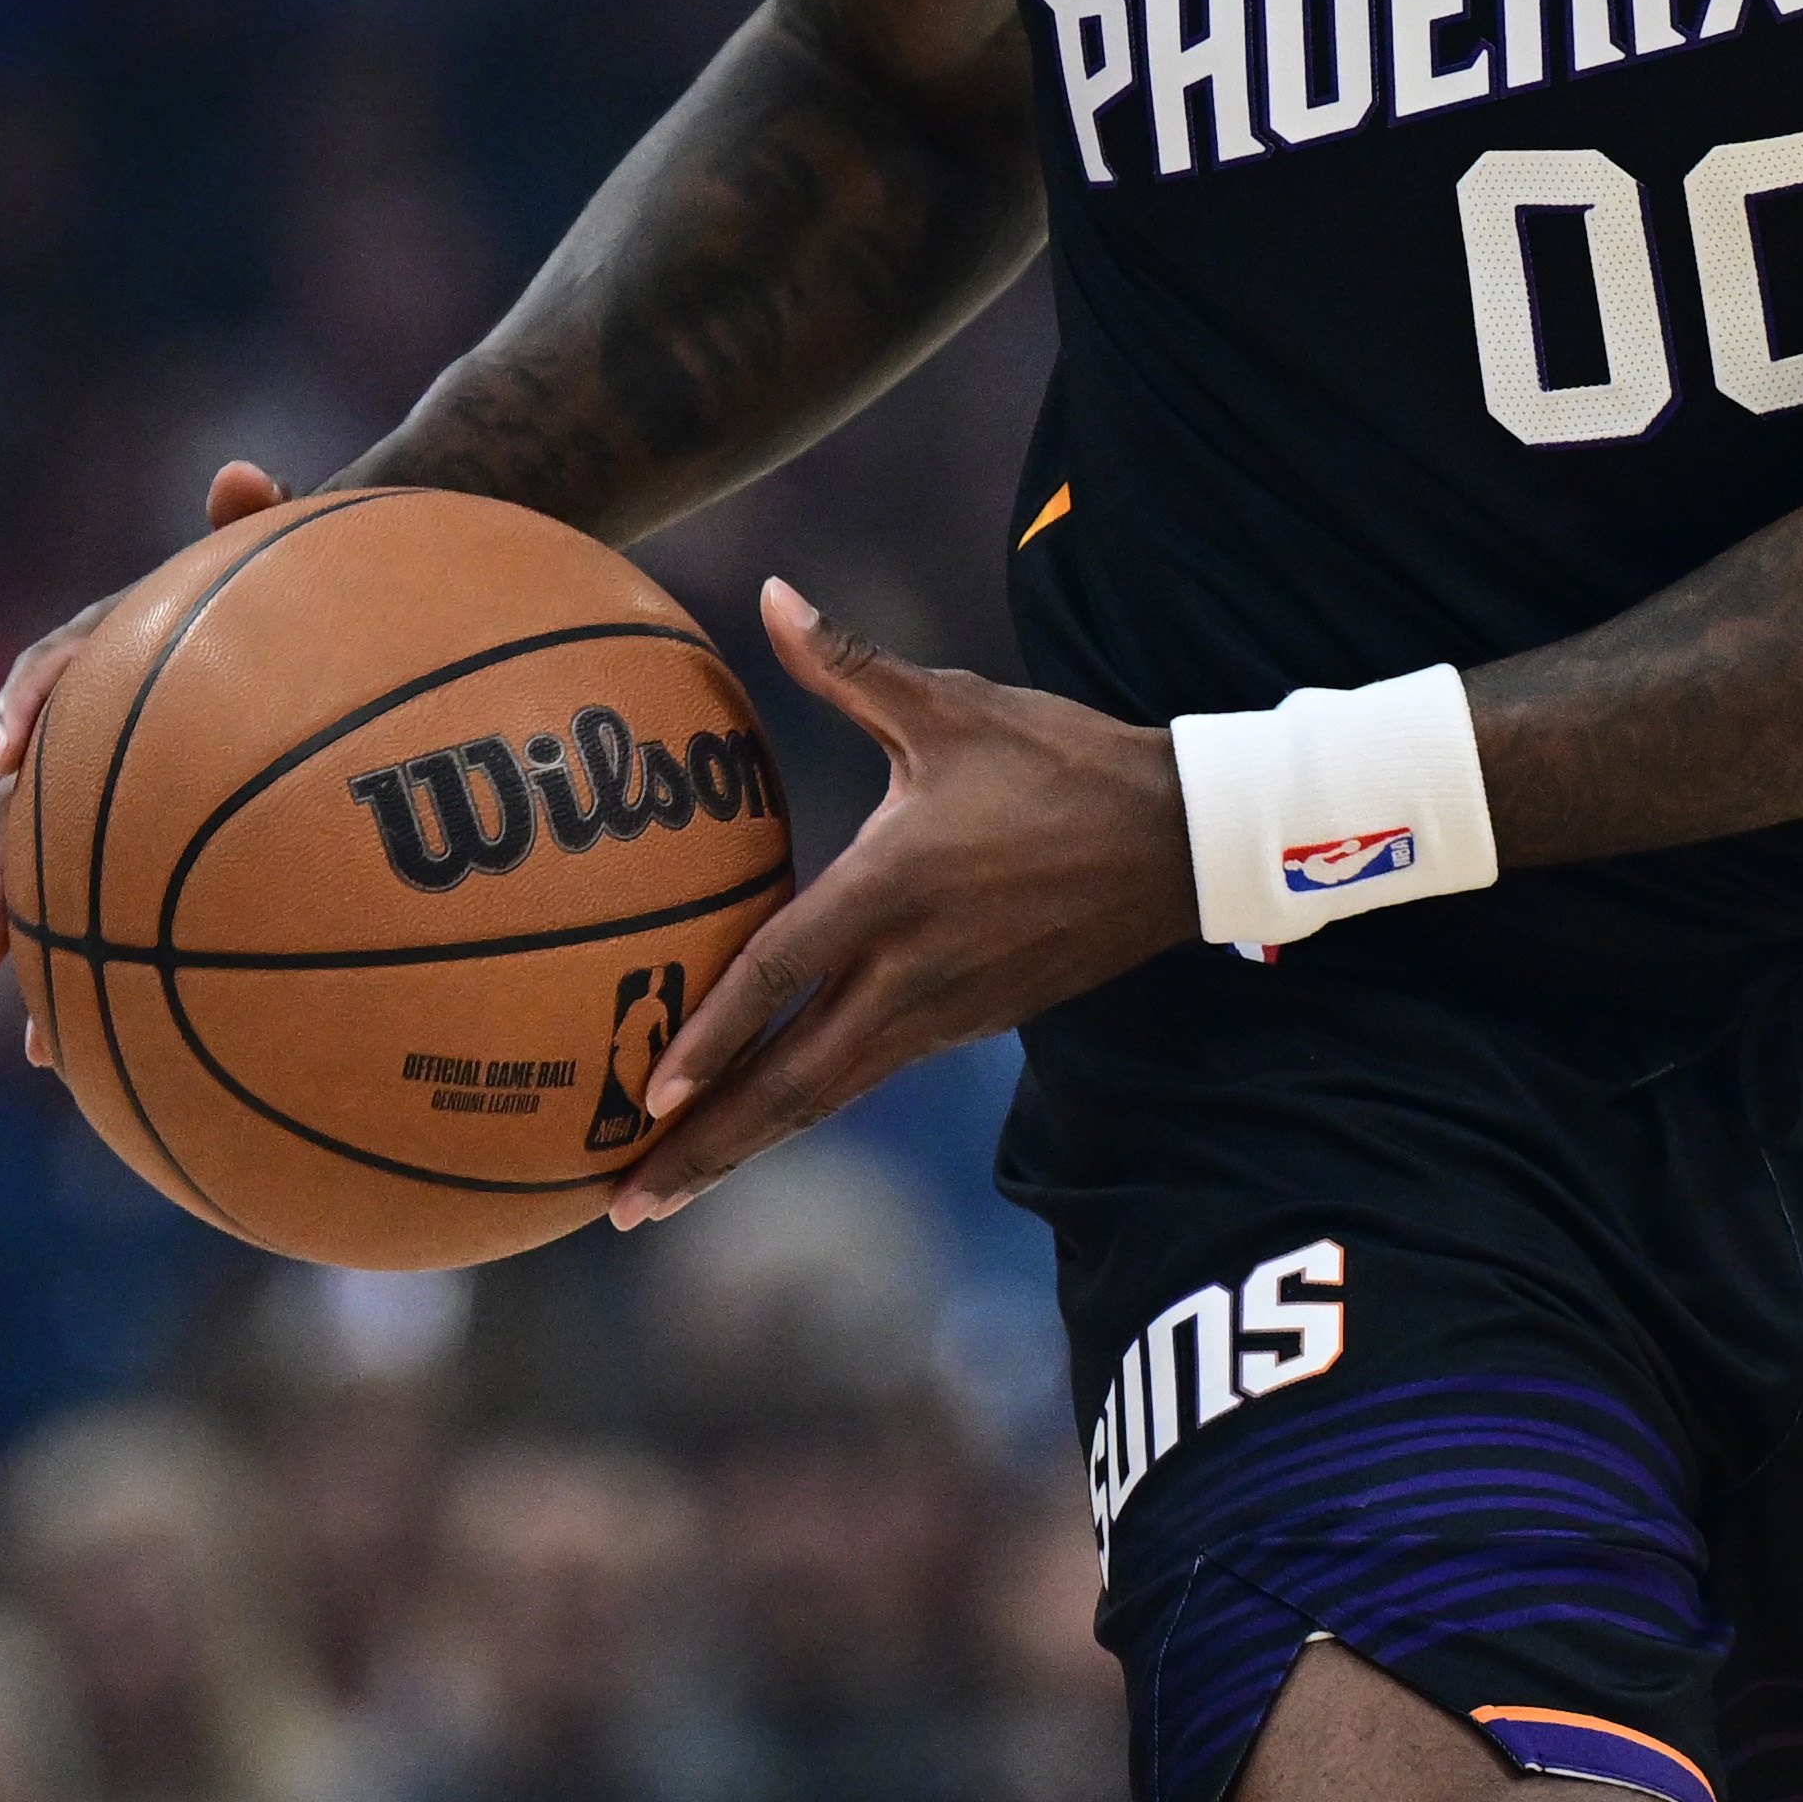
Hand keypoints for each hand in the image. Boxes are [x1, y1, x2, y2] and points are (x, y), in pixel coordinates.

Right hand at [0, 462, 285, 1048]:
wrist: (338, 644)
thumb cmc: (311, 600)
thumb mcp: (296, 554)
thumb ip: (261, 523)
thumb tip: (237, 470)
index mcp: (120, 661)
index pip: (56, 673)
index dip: (29, 700)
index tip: (13, 742)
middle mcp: (99, 735)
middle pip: (24, 805)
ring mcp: (114, 802)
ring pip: (52, 883)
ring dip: (40, 954)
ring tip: (39, 1040)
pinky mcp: (146, 859)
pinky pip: (106, 927)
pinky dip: (94, 992)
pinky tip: (88, 1065)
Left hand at [605, 580, 1190, 1227]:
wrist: (1179, 839)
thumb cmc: (1060, 762)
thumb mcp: (950, 706)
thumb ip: (847, 664)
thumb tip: (769, 594)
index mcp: (891, 891)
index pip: (780, 976)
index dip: (709, 1040)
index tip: (646, 1097)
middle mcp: (910, 972)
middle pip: (791, 1084)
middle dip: (705, 1150)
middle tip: (623, 1207)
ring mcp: (942, 1011)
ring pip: (826, 1096)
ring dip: (744, 1147)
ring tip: (667, 1192)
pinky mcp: (969, 1023)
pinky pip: (863, 1077)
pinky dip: (800, 1112)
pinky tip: (758, 1125)